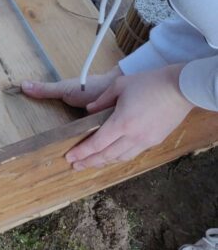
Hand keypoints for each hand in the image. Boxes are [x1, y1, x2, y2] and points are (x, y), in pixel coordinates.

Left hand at [25, 65, 192, 169]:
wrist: (179, 89)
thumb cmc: (148, 83)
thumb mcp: (120, 85)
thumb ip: (102, 100)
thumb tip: (89, 111)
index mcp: (122, 123)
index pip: (97, 143)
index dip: (82, 152)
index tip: (70, 158)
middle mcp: (133, 136)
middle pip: (107, 155)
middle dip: (89, 162)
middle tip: (75, 166)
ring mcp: (145, 141)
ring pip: (120, 158)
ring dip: (104, 162)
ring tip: (91, 163)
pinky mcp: (154, 141)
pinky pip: (132, 153)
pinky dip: (119, 157)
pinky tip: (113, 156)